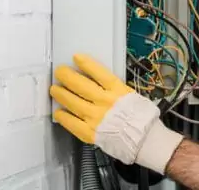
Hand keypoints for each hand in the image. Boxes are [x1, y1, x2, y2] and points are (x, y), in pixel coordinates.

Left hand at [49, 54, 183, 174]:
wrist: (144, 139)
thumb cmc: (141, 116)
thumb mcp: (131, 95)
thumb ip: (115, 89)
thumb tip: (98, 81)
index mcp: (118, 91)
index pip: (99, 73)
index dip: (86, 64)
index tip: (76, 57)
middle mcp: (105, 102)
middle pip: (81, 86)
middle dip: (67, 76)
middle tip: (59, 71)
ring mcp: (95, 117)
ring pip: (73, 102)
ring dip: (61, 94)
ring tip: (54, 89)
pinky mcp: (89, 133)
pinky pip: (72, 123)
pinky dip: (63, 116)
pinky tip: (58, 111)